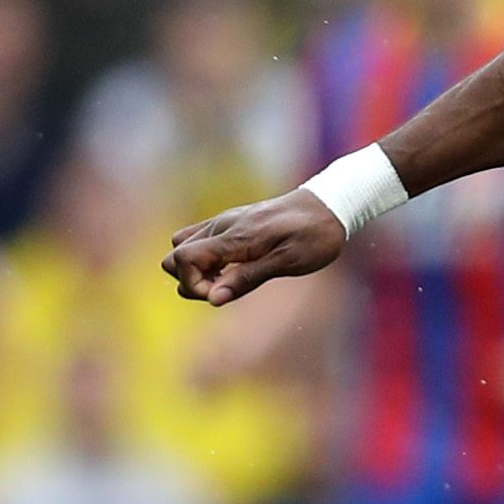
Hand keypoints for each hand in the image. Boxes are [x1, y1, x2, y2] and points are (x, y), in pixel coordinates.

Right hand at [163, 191, 344, 305]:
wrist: (330, 204)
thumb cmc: (314, 236)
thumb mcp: (288, 262)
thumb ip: (247, 278)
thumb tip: (213, 299)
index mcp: (234, 237)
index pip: (182, 259)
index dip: (192, 285)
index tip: (220, 295)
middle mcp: (221, 226)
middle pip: (173, 256)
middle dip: (190, 280)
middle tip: (226, 288)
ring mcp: (223, 222)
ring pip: (182, 247)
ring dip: (196, 269)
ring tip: (230, 278)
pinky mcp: (230, 223)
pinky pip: (198, 239)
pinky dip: (204, 257)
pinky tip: (231, 267)